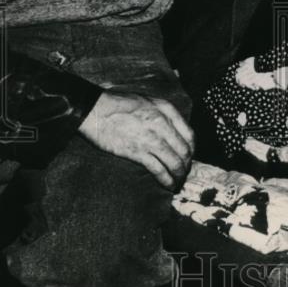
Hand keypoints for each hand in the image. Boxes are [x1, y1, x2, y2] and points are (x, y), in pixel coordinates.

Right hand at [78, 91, 193, 190]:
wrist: (95, 110)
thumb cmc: (119, 104)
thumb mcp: (148, 101)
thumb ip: (163, 114)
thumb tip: (174, 133)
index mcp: (166, 110)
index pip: (189, 135)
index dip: (192, 150)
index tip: (188, 158)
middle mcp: (162, 124)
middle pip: (184, 151)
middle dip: (186, 166)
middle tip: (183, 173)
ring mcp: (151, 138)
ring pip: (174, 162)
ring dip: (179, 175)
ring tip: (177, 182)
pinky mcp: (138, 152)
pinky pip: (159, 169)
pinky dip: (166, 180)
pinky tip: (168, 185)